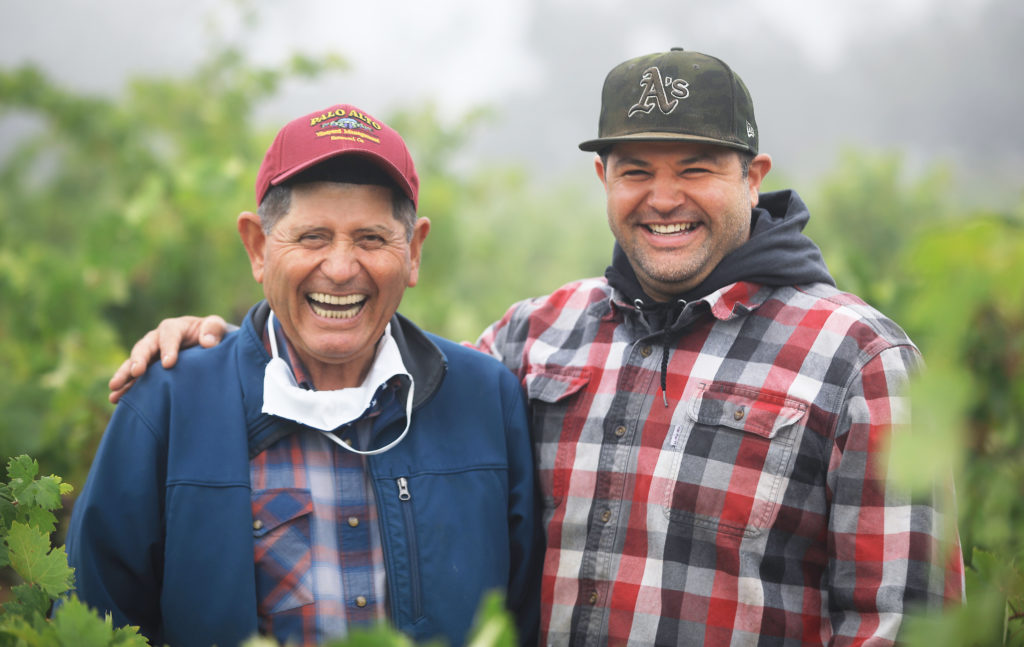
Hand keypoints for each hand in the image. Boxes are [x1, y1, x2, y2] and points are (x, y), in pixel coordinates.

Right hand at [108, 315, 229, 403]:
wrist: (208, 346)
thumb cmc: (212, 335)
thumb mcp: (217, 327)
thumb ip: (214, 329)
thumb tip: (207, 342)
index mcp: (174, 327)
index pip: (169, 335)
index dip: (168, 348)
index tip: (169, 364)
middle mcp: (157, 340)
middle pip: (145, 347)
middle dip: (139, 359)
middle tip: (136, 372)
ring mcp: (150, 356)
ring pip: (133, 363)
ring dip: (124, 375)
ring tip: (115, 388)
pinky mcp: (148, 370)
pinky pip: (134, 379)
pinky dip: (126, 388)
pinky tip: (116, 399)